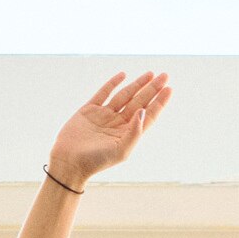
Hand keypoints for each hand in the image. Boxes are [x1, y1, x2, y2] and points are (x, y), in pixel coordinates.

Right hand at [51, 70, 171, 186]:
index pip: (148, 115)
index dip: (159, 102)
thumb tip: (143, 111)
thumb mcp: (120, 150)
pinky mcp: (89, 110)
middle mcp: (118, 123)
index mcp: (127, 133)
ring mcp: (104, 115)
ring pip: (124, 95)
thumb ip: (134, 132)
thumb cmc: (96, 161)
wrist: (69, 162)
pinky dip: (112, 83)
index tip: (169, 89)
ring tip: (151, 74)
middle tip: (165, 76)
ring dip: (137, 84)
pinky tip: (123, 75)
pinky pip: (103, 93)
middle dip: (152, 89)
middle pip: (139, 102)